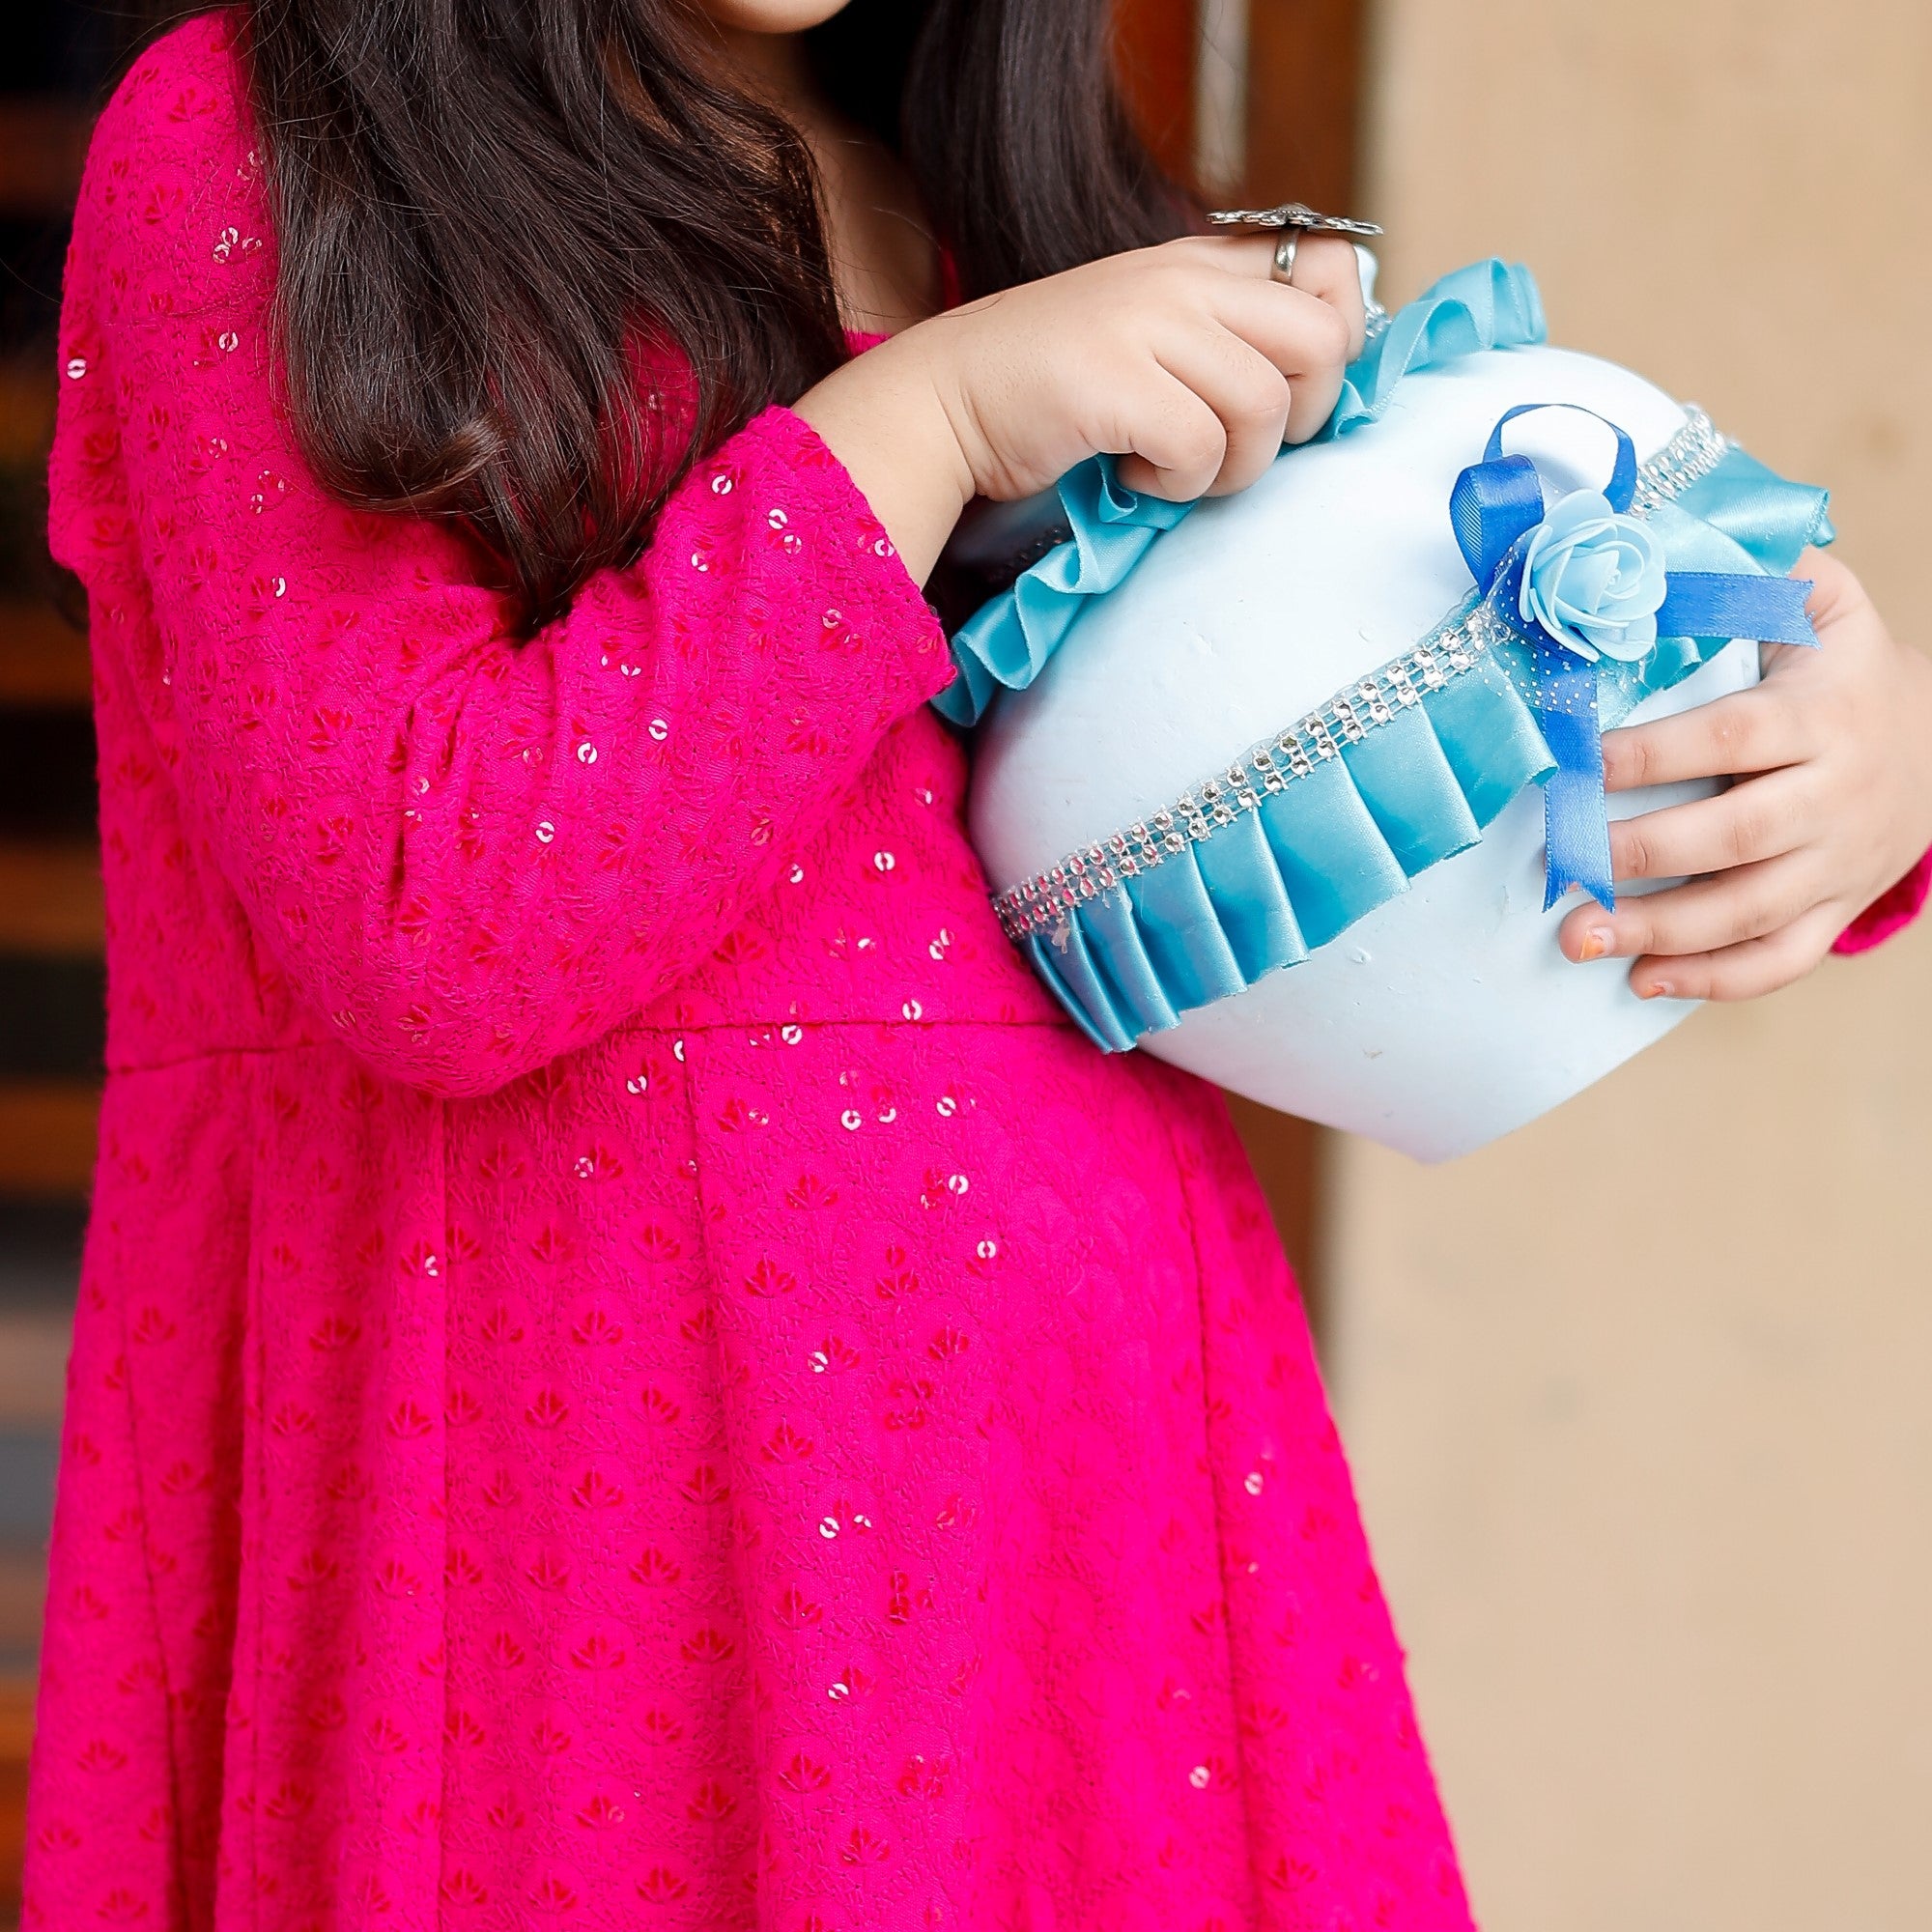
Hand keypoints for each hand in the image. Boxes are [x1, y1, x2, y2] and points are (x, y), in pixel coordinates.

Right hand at [793, 232, 1364, 580]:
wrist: (942, 404)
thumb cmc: (1051, 390)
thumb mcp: (1148, 336)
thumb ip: (1223, 336)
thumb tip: (1321, 379)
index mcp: (1197, 263)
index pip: (1333, 267)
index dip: (1339, 340)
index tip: (1290, 390)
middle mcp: (1180, 280)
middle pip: (1321, 341)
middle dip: (1302, 417)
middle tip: (1239, 447)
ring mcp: (1145, 325)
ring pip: (1266, 406)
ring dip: (1233, 468)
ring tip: (1177, 473)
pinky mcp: (1112, 383)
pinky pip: (1201, 447)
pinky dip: (1177, 486)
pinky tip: (1134, 478)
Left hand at [1557, 552, 1931, 998]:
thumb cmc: (1842, 668)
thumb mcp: (1820, 604)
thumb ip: (1756, 573)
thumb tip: (1657, 537)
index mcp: (1822, 715)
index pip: (1732, 737)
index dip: (1655, 753)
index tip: (1579, 763)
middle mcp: (1836, 794)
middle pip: (1739, 836)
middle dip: (1646, 855)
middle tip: (1566, 863)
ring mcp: (1839, 862)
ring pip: (1751, 912)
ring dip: (1662, 934)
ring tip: (1578, 939)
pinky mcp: (1836, 906)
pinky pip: (1780, 960)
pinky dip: (1714, 982)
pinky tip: (1643, 982)